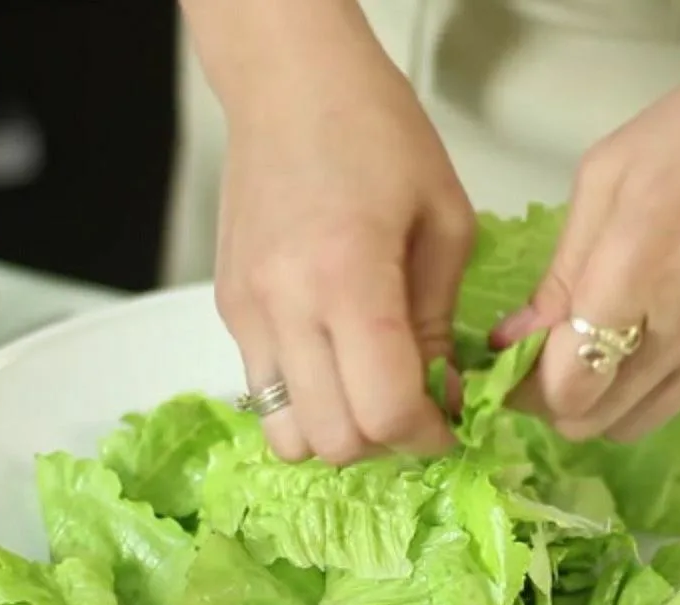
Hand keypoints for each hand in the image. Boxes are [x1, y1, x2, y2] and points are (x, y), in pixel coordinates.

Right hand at [212, 22, 472, 463]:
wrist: (288, 84)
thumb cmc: (378, 133)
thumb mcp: (444, 223)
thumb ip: (437, 322)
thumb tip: (440, 395)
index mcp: (350, 278)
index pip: (384, 411)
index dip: (428, 436)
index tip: (449, 423)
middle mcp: (286, 307)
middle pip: (333, 441)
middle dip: (385, 444)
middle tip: (415, 410)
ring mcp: (248, 314)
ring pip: (286, 435)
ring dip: (337, 433)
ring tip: (369, 394)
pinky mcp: (230, 311)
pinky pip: (262, 392)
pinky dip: (305, 401)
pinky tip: (336, 362)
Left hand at [493, 42, 679, 442]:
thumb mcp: (603, 181)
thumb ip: (558, 274)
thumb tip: (513, 338)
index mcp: (633, 278)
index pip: (567, 387)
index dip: (525, 390)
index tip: (509, 365)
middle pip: (595, 422)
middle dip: (554, 402)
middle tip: (540, 362)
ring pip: (637, 424)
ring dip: (599, 404)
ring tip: (590, 354)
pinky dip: (646, 389)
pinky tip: (642, 341)